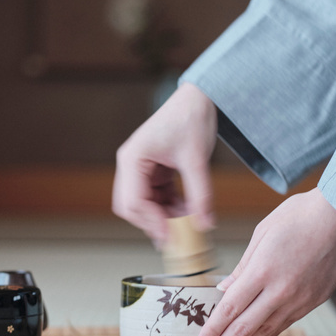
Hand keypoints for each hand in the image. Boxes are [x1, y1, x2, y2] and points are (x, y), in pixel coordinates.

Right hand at [112, 82, 216, 244]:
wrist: (199, 99)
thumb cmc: (192, 118)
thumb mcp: (197, 160)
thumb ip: (200, 195)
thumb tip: (204, 225)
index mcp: (132, 158)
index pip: (133, 201)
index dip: (151, 222)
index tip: (171, 236)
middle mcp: (130, 165)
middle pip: (132, 207)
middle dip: (153, 222)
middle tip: (176, 236)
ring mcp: (140, 169)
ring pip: (144, 205)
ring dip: (164, 216)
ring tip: (189, 220)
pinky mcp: (153, 172)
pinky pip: (156, 198)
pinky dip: (170, 207)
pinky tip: (189, 209)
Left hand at [196, 188, 335, 335]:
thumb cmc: (303, 215)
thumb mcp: (263, 232)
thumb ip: (243, 266)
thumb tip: (226, 289)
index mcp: (263, 270)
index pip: (230, 309)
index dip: (213, 331)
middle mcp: (280, 291)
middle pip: (244, 328)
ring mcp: (299, 299)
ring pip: (266, 332)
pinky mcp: (314, 302)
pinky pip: (284, 324)